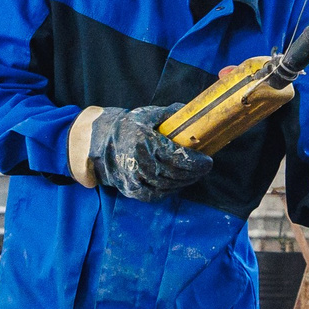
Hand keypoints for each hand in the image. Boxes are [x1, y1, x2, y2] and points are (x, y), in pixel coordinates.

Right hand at [89, 105, 212, 201]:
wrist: (101, 143)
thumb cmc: (129, 127)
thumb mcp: (147, 115)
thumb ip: (170, 114)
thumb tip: (195, 113)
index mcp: (143, 141)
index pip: (175, 155)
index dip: (194, 161)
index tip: (207, 160)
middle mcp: (138, 162)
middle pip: (174, 173)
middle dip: (194, 172)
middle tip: (204, 168)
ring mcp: (134, 178)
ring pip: (168, 185)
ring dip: (185, 182)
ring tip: (194, 174)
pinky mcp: (132, 190)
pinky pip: (157, 194)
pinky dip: (171, 190)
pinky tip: (179, 183)